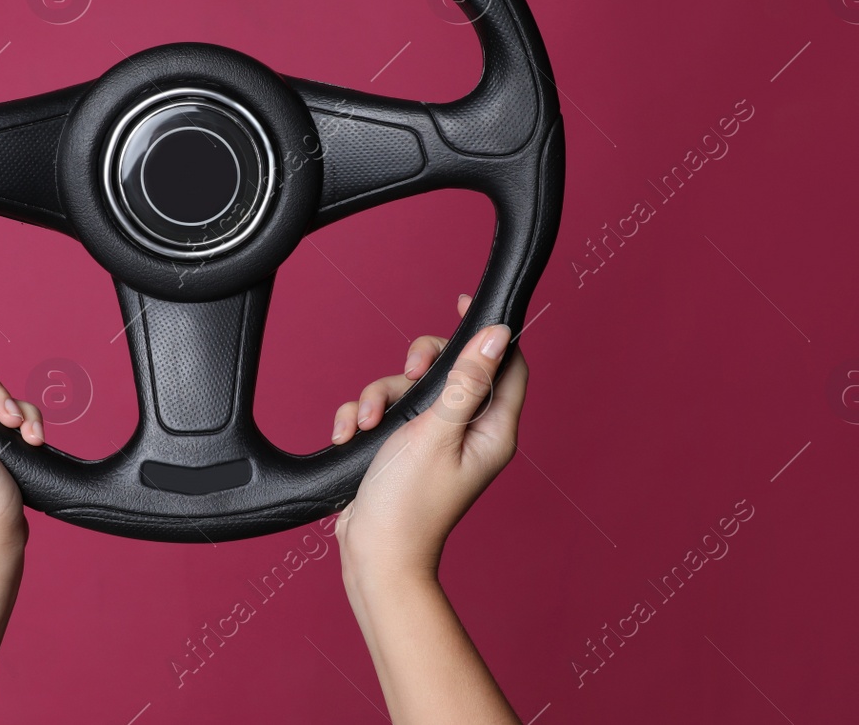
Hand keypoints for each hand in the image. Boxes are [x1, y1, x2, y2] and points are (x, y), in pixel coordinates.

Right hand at [330, 294, 527, 583]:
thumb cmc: (409, 504)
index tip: (461, 303)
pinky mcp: (404, 448)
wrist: (374, 556)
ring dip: (380, 397)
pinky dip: (364, 417)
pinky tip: (352, 434)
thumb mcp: (436, 431)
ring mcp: (435, 440)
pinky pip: (386, 411)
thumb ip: (466, 380)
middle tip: (411, 374)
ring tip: (367, 424)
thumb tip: (496, 335)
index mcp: (492, 430)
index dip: (488, 332)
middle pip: (454, 368)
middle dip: (420, 364)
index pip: (507, 365)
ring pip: (411, 388)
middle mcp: (469, 432)